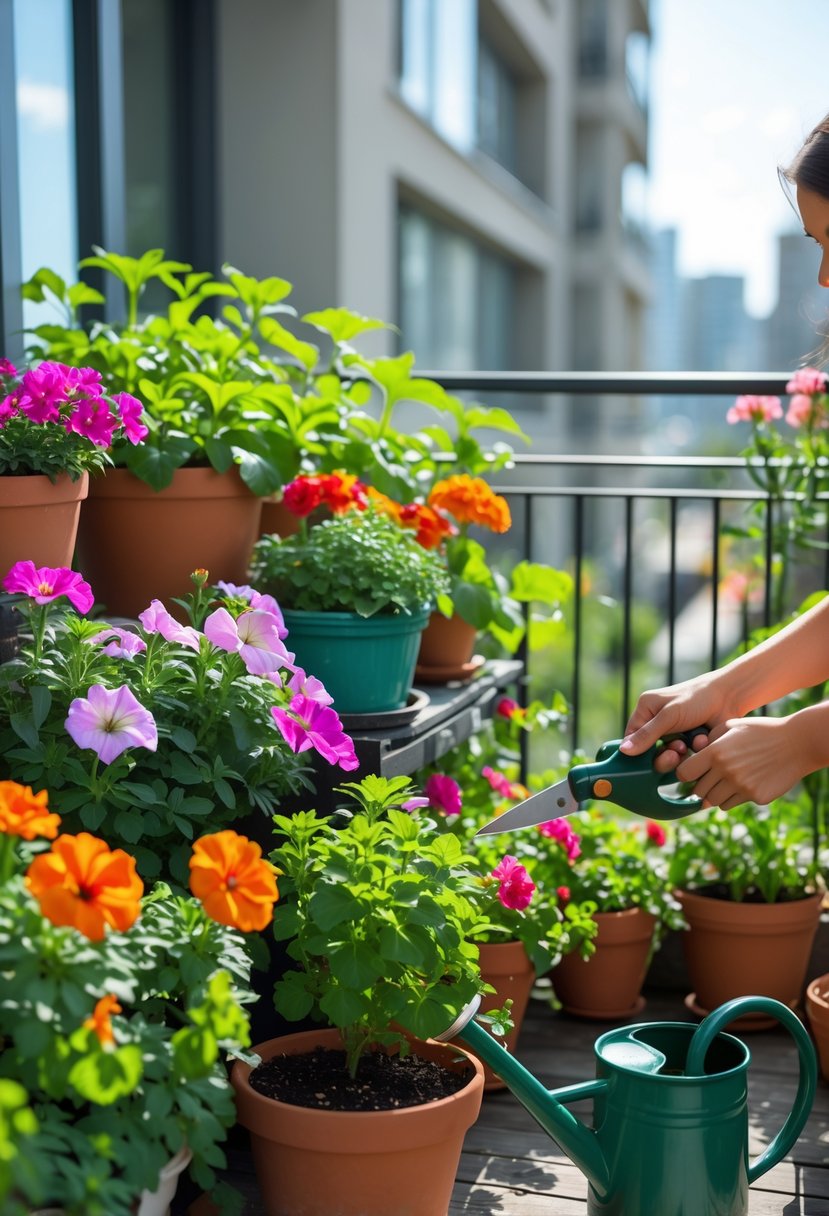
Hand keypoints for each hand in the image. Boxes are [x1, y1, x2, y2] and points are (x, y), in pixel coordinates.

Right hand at [620, 673, 734, 766]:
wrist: (729, 697)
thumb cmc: (696, 698)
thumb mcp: (669, 716)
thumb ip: (647, 735)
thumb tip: (624, 751)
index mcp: (646, 710)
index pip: (632, 738)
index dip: (638, 752)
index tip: (648, 761)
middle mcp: (657, 723)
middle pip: (650, 753)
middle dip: (664, 756)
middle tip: (676, 754)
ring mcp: (674, 734)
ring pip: (668, 758)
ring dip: (680, 754)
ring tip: (690, 744)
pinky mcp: (689, 743)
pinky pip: (686, 756)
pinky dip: (695, 749)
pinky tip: (703, 739)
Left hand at [674, 717, 801, 808]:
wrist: (796, 743)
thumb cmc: (761, 731)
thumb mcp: (733, 725)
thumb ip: (710, 738)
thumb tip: (694, 753)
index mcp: (716, 752)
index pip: (684, 773)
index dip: (685, 774)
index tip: (691, 773)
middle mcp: (725, 771)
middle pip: (698, 791)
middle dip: (701, 786)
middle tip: (711, 779)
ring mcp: (741, 786)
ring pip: (715, 801)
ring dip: (717, 794)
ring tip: (728, 782)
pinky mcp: (755, 797)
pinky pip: (733, 804)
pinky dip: (734, 798)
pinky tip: (745, 783)